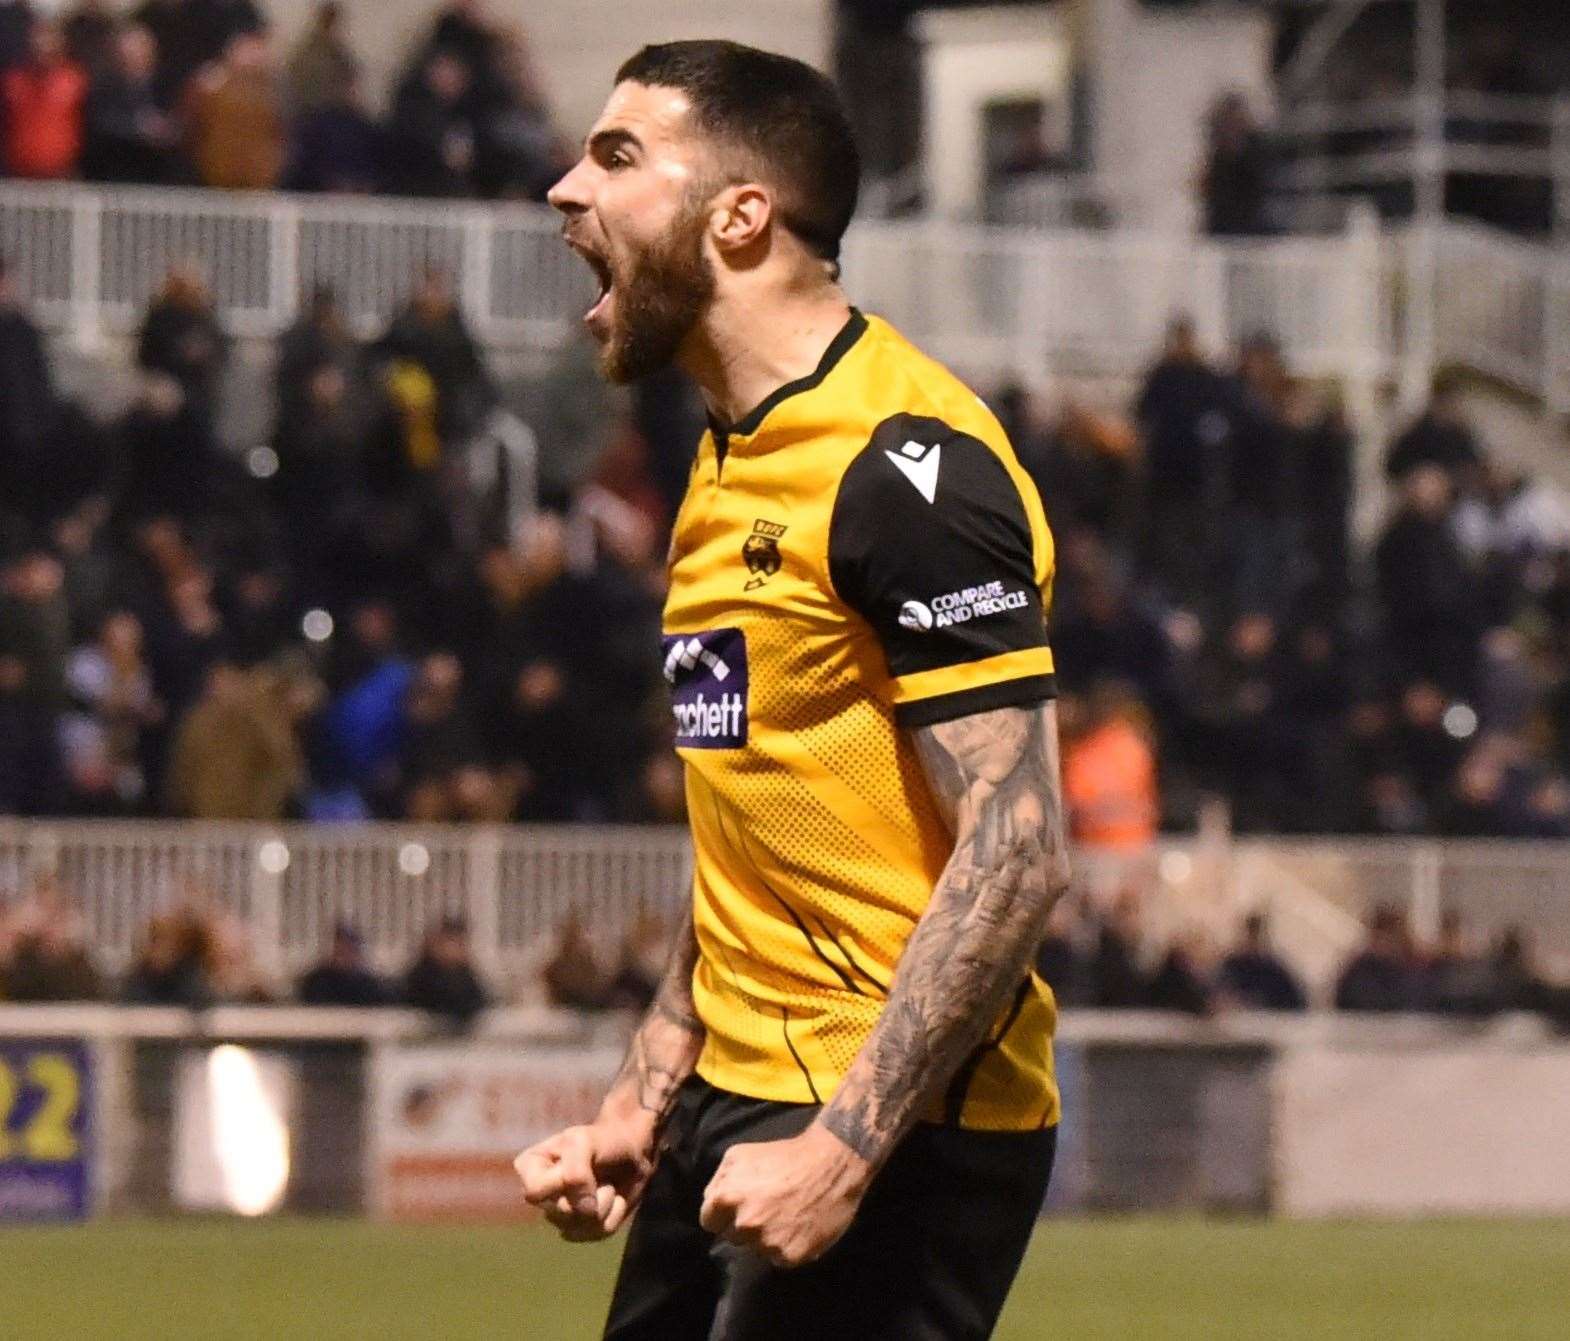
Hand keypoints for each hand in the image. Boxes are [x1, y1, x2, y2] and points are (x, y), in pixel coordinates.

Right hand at [515, 1113, 657, 1241]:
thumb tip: (584, 1211)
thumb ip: (575, 1173)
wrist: (632, 1150)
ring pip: (580, 1227)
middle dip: (589, 1193)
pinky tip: (615, 1196)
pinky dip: (615, 1212)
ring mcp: (561, 1215)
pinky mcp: (583, 1228)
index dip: (563, 1182)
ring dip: (604, 1202)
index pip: (534, 1192)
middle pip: (559, 1215)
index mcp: (530, 1168)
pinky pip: (599, 1233)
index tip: (581, 1160)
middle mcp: (541, 1195)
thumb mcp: (584, 1143)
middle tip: (598, 1171)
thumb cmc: (602, 1141)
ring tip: (606, 1181)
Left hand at [699, 1123, 871, 1267]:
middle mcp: (744, 1224)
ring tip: (784, 1217)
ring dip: (765, 1238)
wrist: (832, 1163)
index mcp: (725, 1198)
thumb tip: (711, 1204)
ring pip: (756, 1249)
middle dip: (744, 1225)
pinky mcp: (790, 1257)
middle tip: (766, 1208)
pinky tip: (798, 1227)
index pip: (709, 1222)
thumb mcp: (740, 1154)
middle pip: (732, 1237)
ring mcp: (767, 1243)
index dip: (723, 1214)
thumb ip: (719, 1181)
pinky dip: (786, 1246)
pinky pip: (779, 1258)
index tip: (739, 1207)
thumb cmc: (785, 1155)